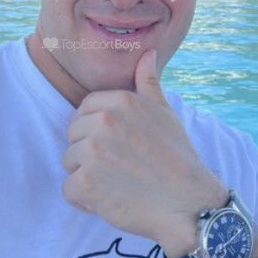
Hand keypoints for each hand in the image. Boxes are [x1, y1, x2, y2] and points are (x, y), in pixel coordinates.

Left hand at [61, 48, 227, 256]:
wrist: (188, 203)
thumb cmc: (177, 158)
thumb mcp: (165, 113)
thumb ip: (148, 83)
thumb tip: (147, 54)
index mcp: (120, 101)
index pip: (84, 111)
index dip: (97, 132)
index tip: (120, 146)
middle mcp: (103, 122)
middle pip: (73, 136)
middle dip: (90, 154)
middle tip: (123, 167)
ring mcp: (92, 152)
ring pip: (70, 163)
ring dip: (88, 177)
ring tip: (119, 183)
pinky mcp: (86, 182)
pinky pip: (69, 190)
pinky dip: (86, 201)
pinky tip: (112, 200)